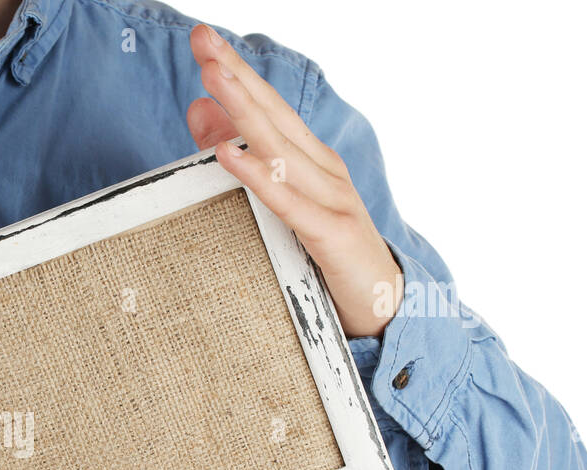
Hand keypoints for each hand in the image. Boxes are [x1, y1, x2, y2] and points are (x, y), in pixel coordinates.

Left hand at [186, 24, 402, 338]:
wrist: (386, 310)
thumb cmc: (327, 257)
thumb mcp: (280, 205)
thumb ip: (239, 157)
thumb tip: (200, 110)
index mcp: (308, 160)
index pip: (266, 107)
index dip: (236, 73)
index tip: (203, 40)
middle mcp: (323, 170)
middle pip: (273, 115)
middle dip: (237, 77)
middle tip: (203, 41)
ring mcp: (332, 199)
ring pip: (281, 150)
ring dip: (244, 112)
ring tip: (212, 80)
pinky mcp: (334, 235)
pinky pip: (289, 203)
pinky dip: (259, 177)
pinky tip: (230, 154)